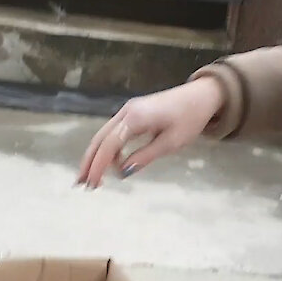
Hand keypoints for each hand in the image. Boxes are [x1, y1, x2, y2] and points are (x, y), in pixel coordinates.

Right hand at [76, 76, 225, 187]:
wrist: (200, 96)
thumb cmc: (189, 118)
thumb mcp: (170, 143)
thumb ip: (145, 156)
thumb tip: (123, 172)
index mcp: (135, 118)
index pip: (109, 145)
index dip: (98, 166)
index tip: (92, 184)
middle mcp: (126, 112)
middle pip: (99, 139)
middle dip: (89, 162)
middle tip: (81, 184)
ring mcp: (127, 111)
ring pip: (104, 136)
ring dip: (96, 156)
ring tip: (92, 178)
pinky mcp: (132, 113)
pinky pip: (113, 133)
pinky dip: (108, 149)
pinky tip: (110, 164)